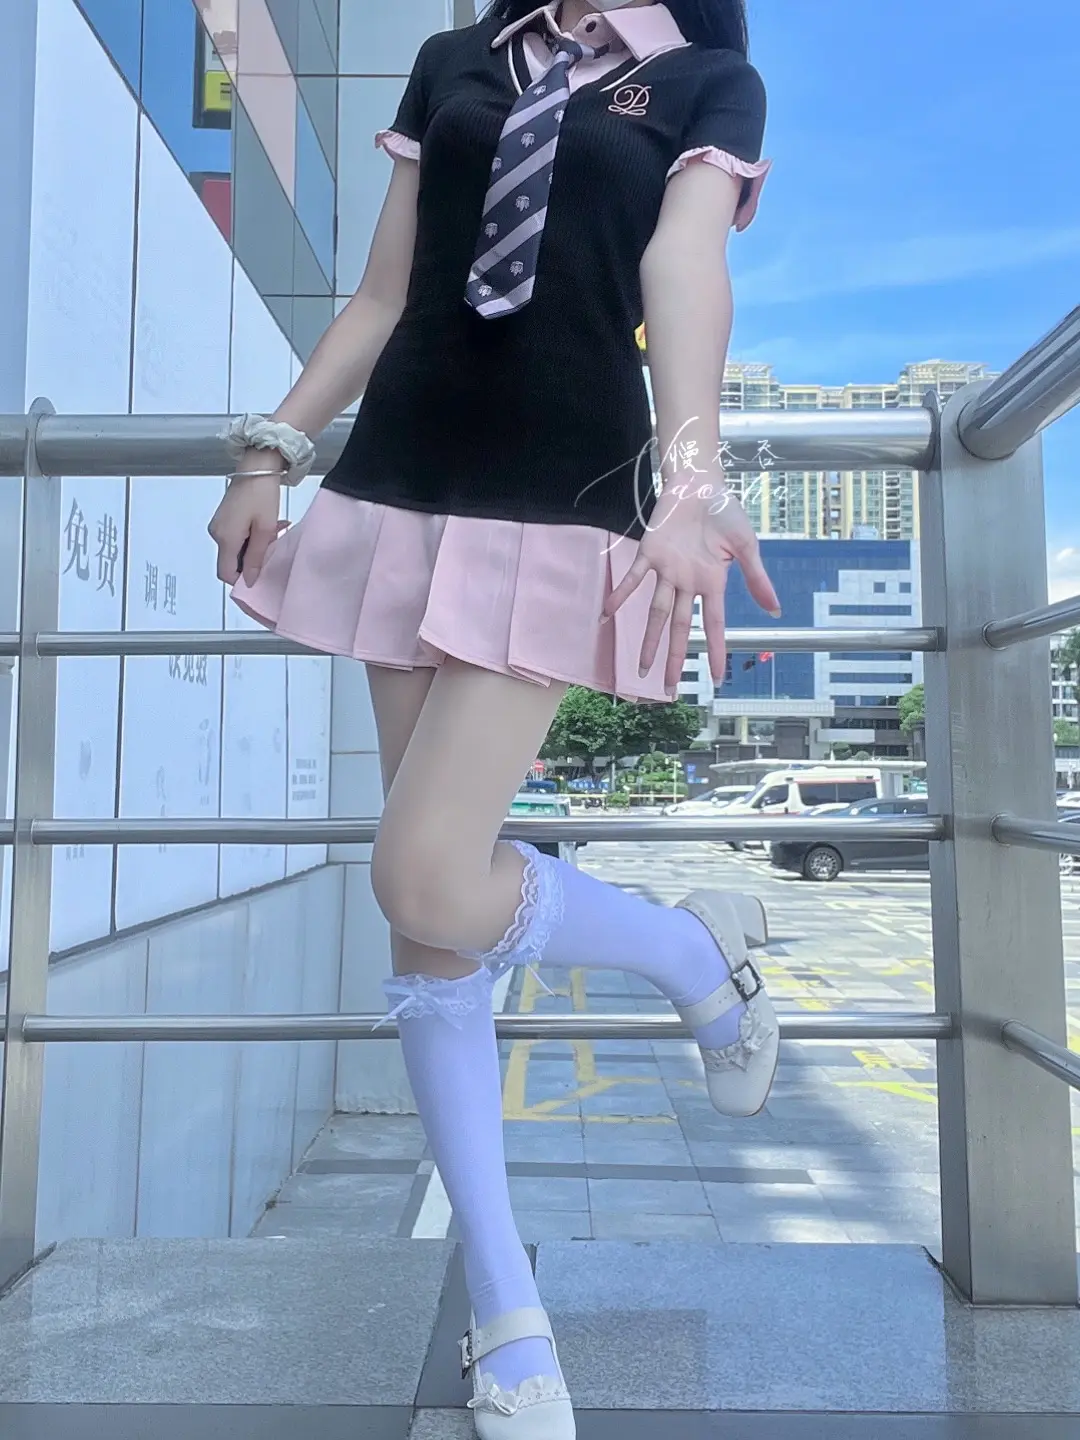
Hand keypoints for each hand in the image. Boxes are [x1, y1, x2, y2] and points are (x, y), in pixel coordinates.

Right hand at [208, 456, 287, 585]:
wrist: (258, 466)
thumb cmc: (262, 494)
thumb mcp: (265, 529)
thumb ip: (256, 558)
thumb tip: (248, 580)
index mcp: (225, 538)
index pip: (226, 573)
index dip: (242, 580)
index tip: (260, 574)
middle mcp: (216, 533)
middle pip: (231, 562)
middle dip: (251, 561)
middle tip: (271, 548)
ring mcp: (218, 524)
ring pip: (235, 549)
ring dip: (253, 548)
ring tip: (272, 534)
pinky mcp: (223, 517)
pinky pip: (235, 537)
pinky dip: (249, 537)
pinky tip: (265, 527)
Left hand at [603, 479, 779, 694]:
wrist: (701, 483)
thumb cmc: (726, 512)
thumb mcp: (747, 546)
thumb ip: (757, 578)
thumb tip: (775, 609)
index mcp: (712, 583)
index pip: (714, 625)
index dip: (716, 651)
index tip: (717, 680)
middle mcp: (688, 583)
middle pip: (680, 628)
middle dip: (674, 658)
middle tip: (667, 689)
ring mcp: (668, 571)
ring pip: (656, 612)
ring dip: (648, 639)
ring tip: (640, 667)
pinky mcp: (649, 553)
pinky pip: (633, 577)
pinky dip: (620, 593)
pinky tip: (607, 612)